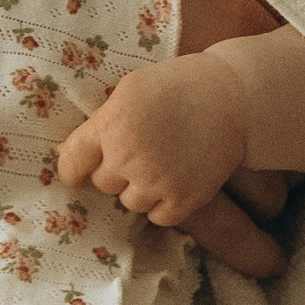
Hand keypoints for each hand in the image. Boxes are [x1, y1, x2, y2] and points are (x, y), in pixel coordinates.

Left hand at [58, 61, 284, 277]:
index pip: (71, 162)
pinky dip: (166, 203)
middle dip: (116, 171)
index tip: (79, 171)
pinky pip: (158, 217)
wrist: (234, 99)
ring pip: (130, 202)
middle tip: (142, 151)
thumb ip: (102, 121)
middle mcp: (128, 157)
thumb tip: (70, 152)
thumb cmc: (179, 87)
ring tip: (164, 162)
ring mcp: (156, 182)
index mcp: (111, 125)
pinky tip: (178, 177)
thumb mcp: (131, 90)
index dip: (74, 169)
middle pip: (103, 183)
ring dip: (142, 189)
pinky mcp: (182, 200)